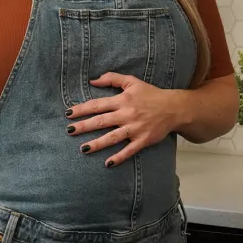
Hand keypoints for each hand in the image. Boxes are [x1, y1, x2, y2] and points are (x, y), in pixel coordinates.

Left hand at [65, 73, 179, 167]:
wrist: (174, 108)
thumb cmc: (151, 94)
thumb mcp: (132, 82)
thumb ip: (112, 79)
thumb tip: (93, 80)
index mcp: (122, 100)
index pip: (97, 104)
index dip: (82, 109)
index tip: (68, 113)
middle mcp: (126, 114)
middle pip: (101, 121)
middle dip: (84, 126)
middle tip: (69, 131)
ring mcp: (135, 128)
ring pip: (112, 137)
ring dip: (97, 143)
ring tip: (83, 149)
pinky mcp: (143, 140)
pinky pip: (129, 150)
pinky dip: (119, 157)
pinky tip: (108, 163)